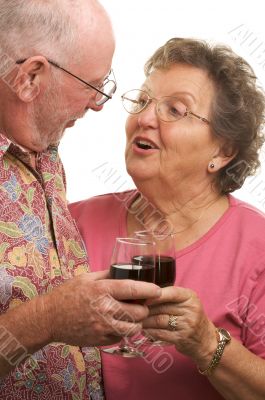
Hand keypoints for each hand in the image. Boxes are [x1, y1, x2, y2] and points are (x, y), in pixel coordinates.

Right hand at [42, 270, 160, 346]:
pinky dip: (122, 331)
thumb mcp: (86, 278)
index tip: (158, 290)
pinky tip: (116, 324)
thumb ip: (106, 274)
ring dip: (136, 322)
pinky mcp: (100, 340)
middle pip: (138, 311)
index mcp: (102, 289)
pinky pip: (120, 337)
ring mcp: (103, 327)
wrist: (49, 318)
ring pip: (133, 328)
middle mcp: (105, 308)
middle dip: (144, 308)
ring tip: (132, 316)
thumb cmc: (67, 294)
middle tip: (142, 304)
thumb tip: (124, 270)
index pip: (133, 288)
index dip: (150, 289)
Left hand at [143, 286, 216, 365]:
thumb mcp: (186, 302)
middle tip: (132, 309)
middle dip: (145, 309)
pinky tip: (143, 330)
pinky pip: (161, 333)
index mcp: (190, 297)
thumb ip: (169, 296)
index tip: (142, 297)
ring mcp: (187, 325)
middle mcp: (191, 310)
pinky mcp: (182, 338)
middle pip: (162, 307)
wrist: (206, 340)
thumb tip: (144, 293)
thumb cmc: (190, 317)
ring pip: (159, 320)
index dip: (154, 295)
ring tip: (136, 319)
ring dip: (145, 320)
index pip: (171, 292)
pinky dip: (150, 331)